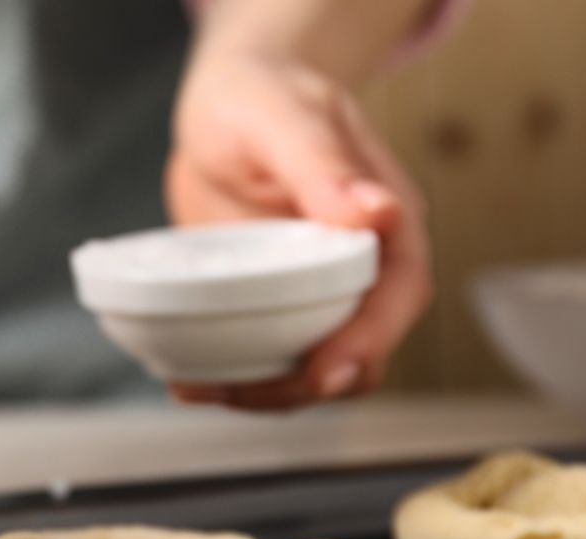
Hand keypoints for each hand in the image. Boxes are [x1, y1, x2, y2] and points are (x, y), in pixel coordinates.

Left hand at [165, 53, 430, 410]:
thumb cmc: (262, 96)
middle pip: (356, 352)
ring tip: (201, 389)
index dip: (367, 342)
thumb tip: (377, 215)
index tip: (325, 370)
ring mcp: (312, 293)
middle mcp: (357, 268)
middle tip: (239, 392)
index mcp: (385, 225)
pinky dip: (232, 378)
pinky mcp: (268, 307)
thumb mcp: (286, 118)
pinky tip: (189, 380)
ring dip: (263, 394)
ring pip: (309, 368)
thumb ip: (324, 165)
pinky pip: (262, 355)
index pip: (396, 297)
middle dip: (306, 385)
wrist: (224, 108)